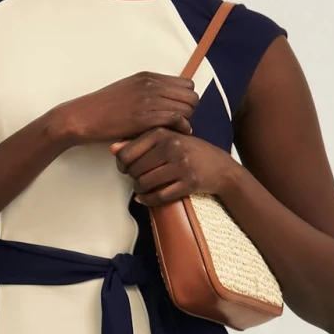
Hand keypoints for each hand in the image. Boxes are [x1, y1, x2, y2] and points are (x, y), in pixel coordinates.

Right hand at [52, 72, 197, 145]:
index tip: (178, 111)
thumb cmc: (102, 108)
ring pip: (186, 108)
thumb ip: (148, 91)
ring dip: (185, 121)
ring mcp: (148, 100)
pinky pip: (176, 119)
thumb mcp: (128, 90)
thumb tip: (167, 101)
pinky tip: (174, 135)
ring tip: (174, 130)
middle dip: (189, 111)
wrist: (83, 116)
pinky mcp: (144, 117)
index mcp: (148, 77)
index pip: (186, 84)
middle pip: (191, 95)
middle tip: (178, 123)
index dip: (186, 99)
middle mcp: (151, 85)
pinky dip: (180, 128)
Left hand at [109, 128, 236, 207]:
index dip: (121, 164)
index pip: (127, 152)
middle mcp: (172, 146)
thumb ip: (140, 142)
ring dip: (139, 190)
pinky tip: (146, 199)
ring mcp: (181, 165)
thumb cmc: (190, 152)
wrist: (221, 167)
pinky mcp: (188, 183)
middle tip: (136, 179)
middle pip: (134, 169)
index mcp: (163, 133)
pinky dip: (148, 201)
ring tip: (142, 188)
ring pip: (144, 183)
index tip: (126, 168)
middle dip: (132, 178)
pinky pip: (159, 196)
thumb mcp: (167, 139)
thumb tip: (112, 149)